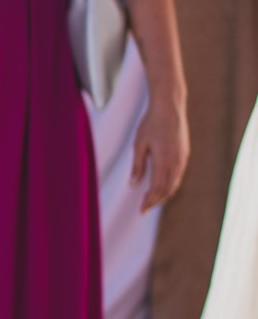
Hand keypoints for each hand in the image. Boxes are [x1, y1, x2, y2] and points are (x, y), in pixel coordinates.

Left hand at [133, 95, 188, 210]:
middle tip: (144, 209)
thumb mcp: (139, 145)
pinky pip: (179, 174)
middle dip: (156, 201)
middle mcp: (177, 162)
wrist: (170, 108)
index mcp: (164, 161)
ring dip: (164, 193)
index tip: (141, 210)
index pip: (157, 188)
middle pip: (168, 189)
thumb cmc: (150, 124)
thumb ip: (137, 166)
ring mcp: (183, 158)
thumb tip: (133, 185)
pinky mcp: (185, 154)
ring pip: (175, 183)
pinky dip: (170, 184)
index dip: (149, 201)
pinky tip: (162, 185)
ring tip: (152, 200)